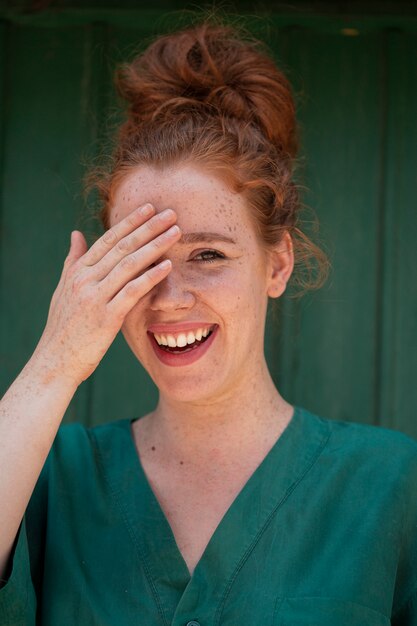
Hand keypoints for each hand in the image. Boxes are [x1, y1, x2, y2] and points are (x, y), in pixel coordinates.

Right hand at [33, 203, 179, 385]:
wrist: (56, 360)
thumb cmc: (64, 326)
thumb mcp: (64, 288)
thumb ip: (73, 260)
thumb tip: (76, 233)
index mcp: (78, 271)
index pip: (108, 239)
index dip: (130, 222)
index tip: (150, 208)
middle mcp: (85, 279)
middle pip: (122, 247)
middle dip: (148, 227)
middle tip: (171, 213)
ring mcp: (95, 297)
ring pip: (130, 264)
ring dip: (155, 245)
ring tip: (175, 232)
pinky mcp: (106, 317)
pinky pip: (132, 291)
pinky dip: (150, 277)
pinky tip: (167, 266)